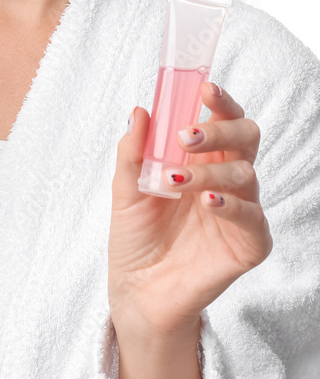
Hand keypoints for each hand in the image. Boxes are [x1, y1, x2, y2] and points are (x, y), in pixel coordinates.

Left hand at [107, 82, 273, 338]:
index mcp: (203, 159)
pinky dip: (232, 206)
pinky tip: (207, 202)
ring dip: (210, 171)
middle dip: (220, 129)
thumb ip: (133, 151)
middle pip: (245, 137)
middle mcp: (226, 179)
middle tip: (186, 136)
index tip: (205, 87)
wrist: (136, 290)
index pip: (223, 119)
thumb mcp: (125, 189)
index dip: (221, 101)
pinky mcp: (249, 244)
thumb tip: (139, 110)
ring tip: (175, 180)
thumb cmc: (136, 236)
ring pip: (245, 174)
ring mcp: (240, 211)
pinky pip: (253, 218)